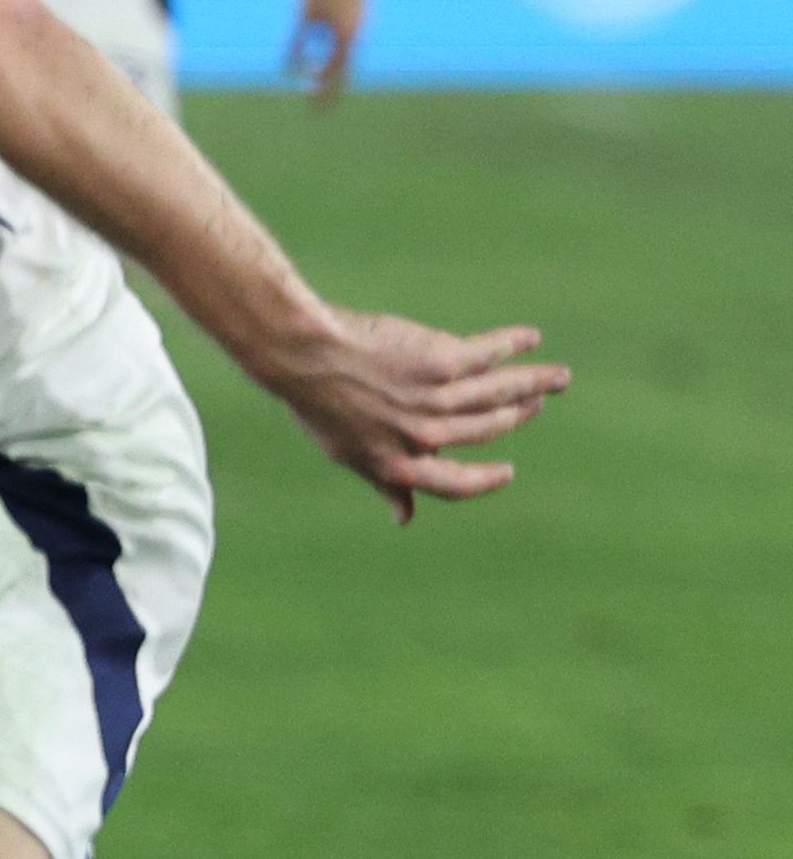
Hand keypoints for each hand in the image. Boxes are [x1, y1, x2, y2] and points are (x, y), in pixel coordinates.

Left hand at [247, 310, 564, 520]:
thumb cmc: (317, 402)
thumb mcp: (347, 453)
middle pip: (487, 428)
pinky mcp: (442, 362)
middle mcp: (425, 436)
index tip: (506, 472)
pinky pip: (489, 354)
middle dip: (517, 415)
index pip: (456, 484)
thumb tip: (404, 520)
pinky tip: (530, 338)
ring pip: (499, 393)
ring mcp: (436, 400)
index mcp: (401, 464)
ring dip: (533, 382)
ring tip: (556, 376)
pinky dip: (513, 345)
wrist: (303, 354)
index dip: (485, 480)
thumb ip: (385, 484)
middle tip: (535, 402)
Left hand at [286, 0, 366, 102]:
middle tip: (313, 95)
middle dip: (326, 80)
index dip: (322, 90)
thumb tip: (289, 69)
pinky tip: (325, 41)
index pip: (334, 73)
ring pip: (346, 47)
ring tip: (316, 71)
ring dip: (330, 60)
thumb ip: (296, 42)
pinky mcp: (362, 7)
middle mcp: (360, 31)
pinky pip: (349, 31)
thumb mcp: (302, 13)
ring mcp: (364, 19)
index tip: (311, 104)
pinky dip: (336, 43)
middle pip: (342, 64)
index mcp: (346, 37)